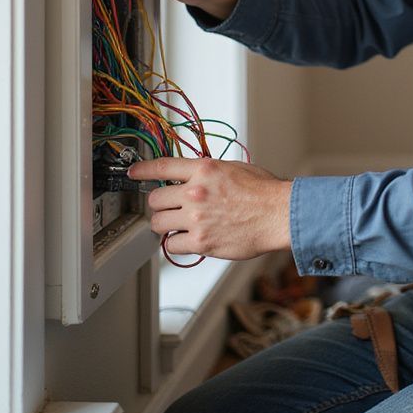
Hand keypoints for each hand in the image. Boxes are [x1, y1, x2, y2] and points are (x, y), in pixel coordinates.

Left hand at [129, 157, 291, 260]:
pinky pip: (172, 244)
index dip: (143, 170)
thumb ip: (209, 171)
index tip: (133, 172)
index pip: (162, 167)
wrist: (279, 214)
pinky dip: (177, 243)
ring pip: (158, 223)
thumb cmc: (264, 192)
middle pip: (155, 199)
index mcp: (205, 169)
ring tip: (179, 224)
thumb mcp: (235, 168)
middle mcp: (196, 192)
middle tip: (170, 207)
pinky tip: (189, 239)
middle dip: (160, 203)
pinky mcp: (201, 242)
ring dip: (166, 224)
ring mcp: (197, 218)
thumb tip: (194, 175)